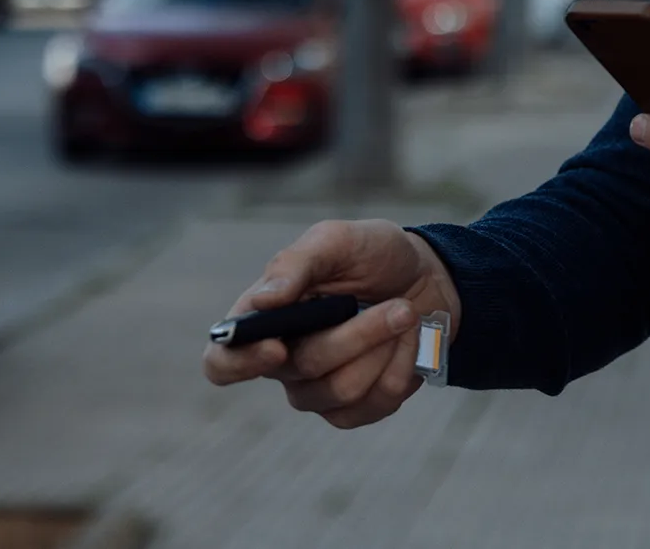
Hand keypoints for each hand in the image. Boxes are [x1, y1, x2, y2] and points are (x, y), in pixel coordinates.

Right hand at [201, 218, 463, 427]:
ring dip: (386, 348)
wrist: (428, 275)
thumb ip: (297, 263)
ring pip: (343, 390)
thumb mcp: (338, 240)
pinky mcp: (354, 409)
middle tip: (399, 306)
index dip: (242, 364)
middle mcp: (282, 362)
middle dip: (360, 334)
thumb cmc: (373, 254)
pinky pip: (374, 406)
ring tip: (405, 316)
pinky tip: (408, 343)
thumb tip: (262, 301)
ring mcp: (317, 390)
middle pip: (304, 369)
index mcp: (263, 320)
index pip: (221, 363)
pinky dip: (403, 369)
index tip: (279, 348)